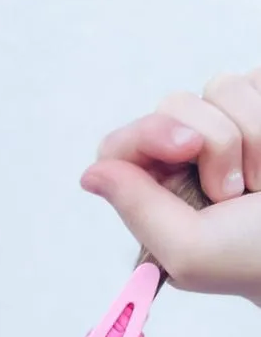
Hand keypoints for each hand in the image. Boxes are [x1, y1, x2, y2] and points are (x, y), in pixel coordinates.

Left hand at [83, 69, 260, 303]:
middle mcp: (187, 159)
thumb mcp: (188, 250)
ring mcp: (228, 128)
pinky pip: (254, 78)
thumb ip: (138, 209)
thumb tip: (91, 174)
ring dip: (253, 132)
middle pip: (174, 105)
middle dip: (216, 141)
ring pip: (221, 87)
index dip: (150, 133)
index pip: (124, 145)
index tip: (189, 146)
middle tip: (235, 190)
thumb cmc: (254, 258)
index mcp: (158, 196)